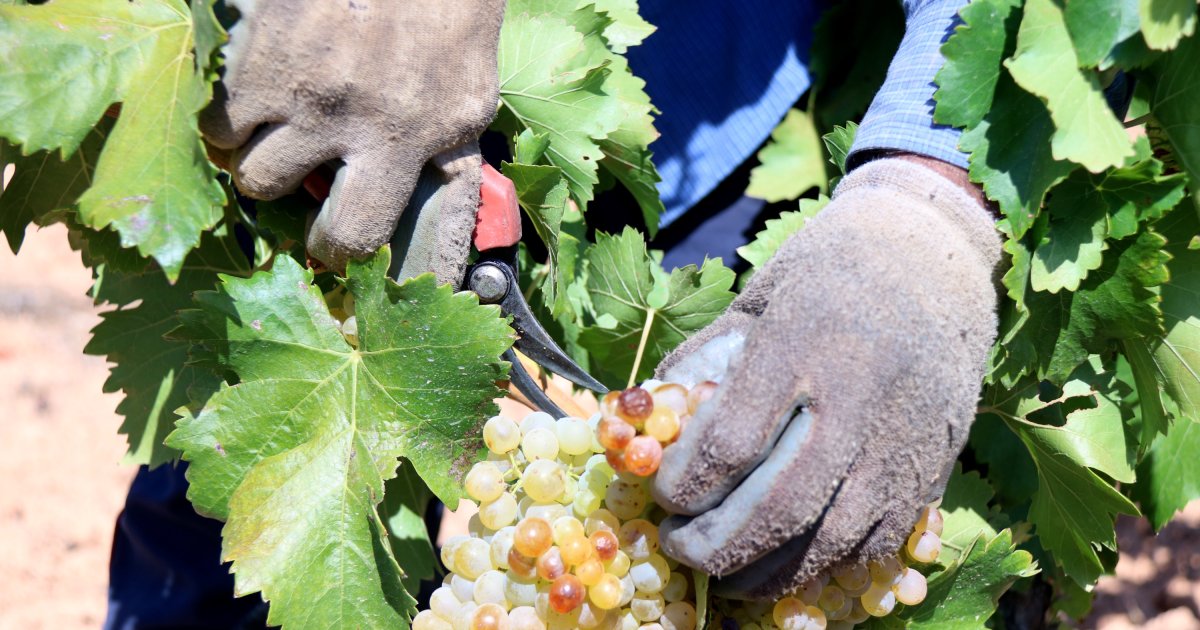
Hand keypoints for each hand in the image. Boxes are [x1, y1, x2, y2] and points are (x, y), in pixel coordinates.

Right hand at [200, 0, 504, 281]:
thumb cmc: (451, 24)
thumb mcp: (469, 104)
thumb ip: (445, 162)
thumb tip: (434, 227)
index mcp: (404, 139)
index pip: (353, 232)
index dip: (334, 249)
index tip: (328, 244)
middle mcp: (341, 115)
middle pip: (268, 187)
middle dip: (274, 186)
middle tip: (287, 170)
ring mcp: (294, 77)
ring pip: (231, 147)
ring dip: (243, 146)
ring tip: (268, 128)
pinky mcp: (259, 44)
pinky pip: (213, 104)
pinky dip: (224, 108)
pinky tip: (251, 94)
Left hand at [652, 157, 1001, 598]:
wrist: (935, 255)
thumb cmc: (826, 273)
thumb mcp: (754, 298)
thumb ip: (703, 364)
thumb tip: (647, 431)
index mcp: (803, 340)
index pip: (732, 440)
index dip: (686, 483)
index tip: (660, 493)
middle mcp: (860, 395)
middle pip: (781, 504)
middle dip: (718, 544)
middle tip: (680, 547)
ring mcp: (904, 437)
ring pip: (832, 538)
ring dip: (769, 571)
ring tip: (726, 574)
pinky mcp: (934, 465)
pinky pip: (878, 543)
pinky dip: (827, 569)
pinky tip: (786, 565)